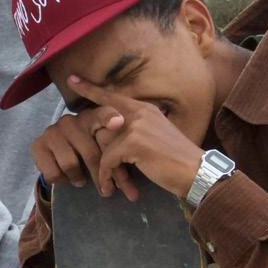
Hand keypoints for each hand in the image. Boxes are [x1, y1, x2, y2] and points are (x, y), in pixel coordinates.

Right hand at [30, 104, 138, 199]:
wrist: (55, 153)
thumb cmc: (87, 150)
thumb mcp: (105, 148)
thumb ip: (118, 154)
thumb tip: (133, 183)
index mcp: (90, 117)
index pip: (102, 114)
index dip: (109, 118)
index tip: (119, 123)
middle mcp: (70, 121)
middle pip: (90, 152)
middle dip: (101, 175)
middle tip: (108, 191)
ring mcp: (52, 132)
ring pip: (70, 164)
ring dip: (78, 177)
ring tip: (81, 181)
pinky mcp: (37, 145)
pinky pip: (53, 171)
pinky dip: (62, 180)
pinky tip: (65, 178)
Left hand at [67, 76, 203, 201]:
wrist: (195, 172)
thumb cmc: (177, 160)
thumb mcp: (156, 138)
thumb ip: (137, 132)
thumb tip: (116, 136)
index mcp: (146, 109)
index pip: (113, 96)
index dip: (91, 88)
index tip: (72, 79)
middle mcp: (140, 112)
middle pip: (101, 119)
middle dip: (86, 132)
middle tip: (74, 138)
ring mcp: (136, 125)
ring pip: (104, 145)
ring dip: (102, 168)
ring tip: (105, 184)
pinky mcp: (133, 143)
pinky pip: (108, 159)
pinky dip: (106, 176)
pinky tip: (109, 187)